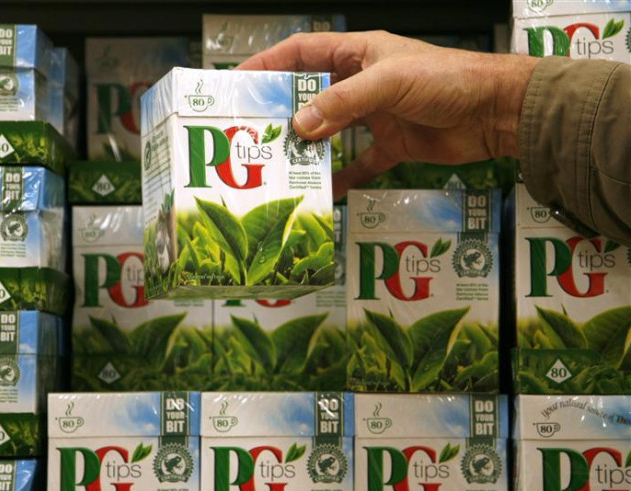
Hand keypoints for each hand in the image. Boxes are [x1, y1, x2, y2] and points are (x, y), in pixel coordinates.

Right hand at [237, 31, 538, 198]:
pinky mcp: (393, 145)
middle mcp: (363, 82)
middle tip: (254, 132)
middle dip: (285, 112)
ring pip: (332, 131)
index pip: (303, 53)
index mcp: (358, 54)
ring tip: (282, 164)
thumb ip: (343, 104)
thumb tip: (300, 126)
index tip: (240, 81)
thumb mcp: (388, 82)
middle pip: (312, 95)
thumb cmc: (447, 80)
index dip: (270, 63)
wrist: (495, 112)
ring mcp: (377, 115)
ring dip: (310, 147)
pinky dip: (344, 177)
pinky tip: (325, 192)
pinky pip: (360, 163)